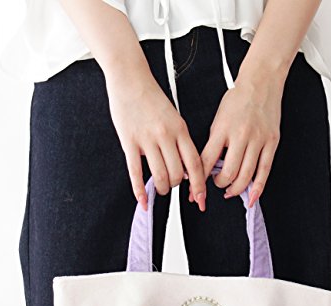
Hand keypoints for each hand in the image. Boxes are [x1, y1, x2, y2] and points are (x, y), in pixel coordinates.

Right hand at [108, 74, 206, 211]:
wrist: (130, 78)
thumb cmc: (152, 98)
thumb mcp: (175, 118)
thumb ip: (181, 142)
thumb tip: (185, 170)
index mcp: (180, 129)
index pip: (194, 164)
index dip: (199, 185)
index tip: (201, 199)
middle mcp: (166, 135)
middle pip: (176, 174)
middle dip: (175, 186)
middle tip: (171, 185)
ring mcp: (146, 139)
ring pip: (159, 175)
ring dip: (161, 188)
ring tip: (159, 187)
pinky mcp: (129, 142)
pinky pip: (135, 172)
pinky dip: (139, 191)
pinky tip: (142, 202)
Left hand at [195, 72, 284, 207]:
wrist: (262, 82)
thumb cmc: (238, 99)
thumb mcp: (217, 120)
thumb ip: (213, 144)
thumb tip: (205, 167)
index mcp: (222, 129)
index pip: (207, 161)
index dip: (199, 180)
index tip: (195, 190)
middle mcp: (240, 135)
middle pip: (228, 173)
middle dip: (219, 184)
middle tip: (217, 184)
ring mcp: (258, 140)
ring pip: (246, 176)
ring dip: (235, 189)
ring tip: (229, 190)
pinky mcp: (272, 143)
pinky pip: (264, 171)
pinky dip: (257, 188)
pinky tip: (251, 197)